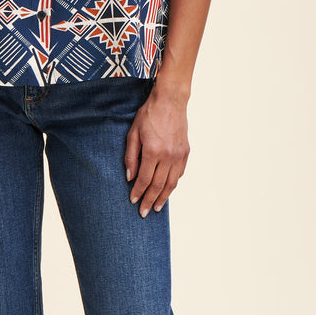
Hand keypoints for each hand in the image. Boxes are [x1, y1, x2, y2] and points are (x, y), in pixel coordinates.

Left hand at [123, 83, 189, 215]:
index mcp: (153, 151)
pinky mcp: (185, 152)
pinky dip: (173, 184)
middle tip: (144, 212)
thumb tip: (129, 177)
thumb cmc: (149, 115)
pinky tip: (167, 190)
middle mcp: (168, 156)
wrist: (170, 101)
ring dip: (163, 197)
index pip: (144, 179)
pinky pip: (179, 173)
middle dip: (150, 200)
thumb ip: (130, 157)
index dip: (138, 192)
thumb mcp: (133, 133)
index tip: (133, 201)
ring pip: (171, 183)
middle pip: (158, 185)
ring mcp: (179, 155)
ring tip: (157, 207)